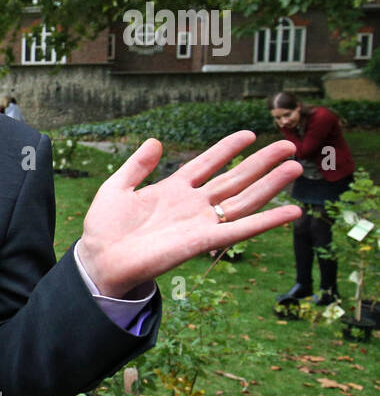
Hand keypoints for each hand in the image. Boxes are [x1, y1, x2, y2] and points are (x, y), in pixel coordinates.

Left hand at [78, 132, 301, 297]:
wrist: (100, 261)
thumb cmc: (104, 229)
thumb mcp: (116, 188)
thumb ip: (136, 165)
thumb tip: (156, 140)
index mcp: (172, 189)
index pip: (207, 164)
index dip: (227, 149)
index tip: (249, 134)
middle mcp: (192, 205)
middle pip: (233, 179)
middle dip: (260, 163)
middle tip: (288, 146)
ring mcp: (200, 222)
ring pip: (243, 200)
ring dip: (270, 185)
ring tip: (295, 166)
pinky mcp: (203, 241)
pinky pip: (240, 230)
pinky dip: (266, 221)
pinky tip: (291, 211)